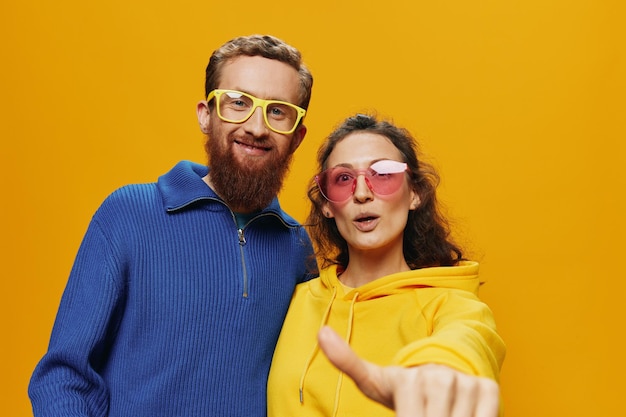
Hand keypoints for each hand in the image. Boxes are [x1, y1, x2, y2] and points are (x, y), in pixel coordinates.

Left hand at [317, 326, 499, 416]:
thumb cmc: (405, 384)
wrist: (441, 367)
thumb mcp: (375, 379)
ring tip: (437, 411)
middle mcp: (437, 380)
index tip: (404, 415)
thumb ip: (347, 361)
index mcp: (408, 382)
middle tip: (421, 411)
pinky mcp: (488, 387)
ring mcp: (465, 383)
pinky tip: (459, 413)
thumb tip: (321, 332)